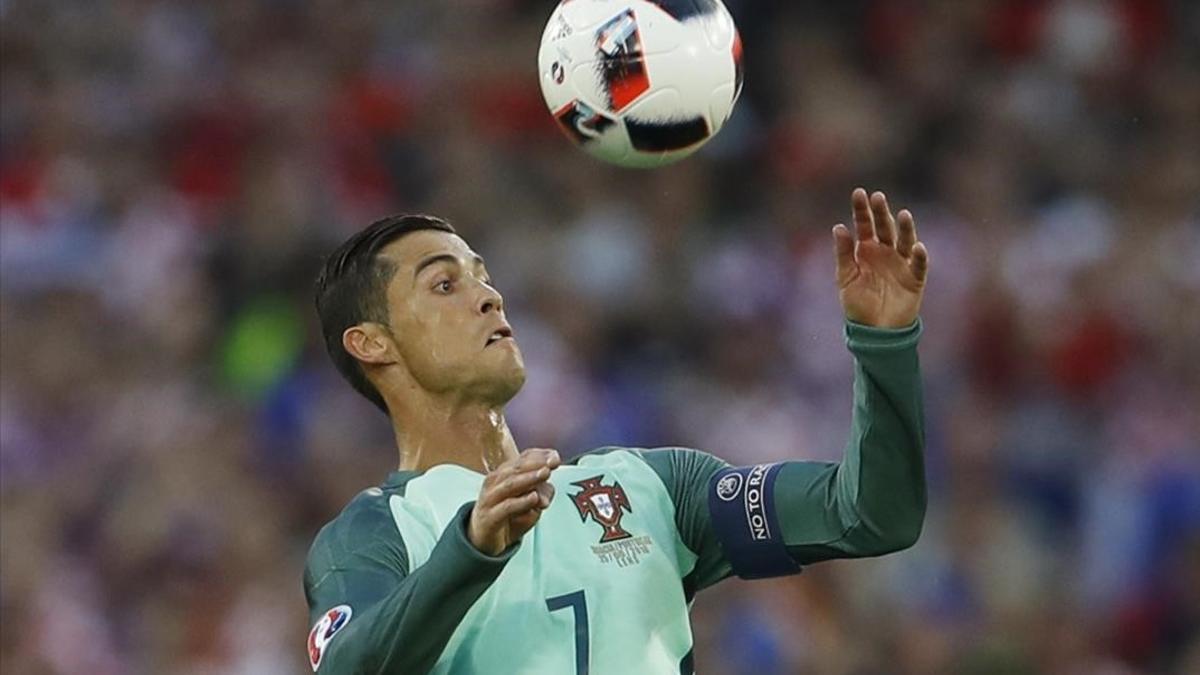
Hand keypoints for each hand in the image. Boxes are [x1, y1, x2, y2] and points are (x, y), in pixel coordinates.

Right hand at [468, 448, 559, 555]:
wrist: (483, 538)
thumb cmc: (506, 515)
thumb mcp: (529, 502)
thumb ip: (541, 492)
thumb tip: (550, 487)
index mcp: (504, 474)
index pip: (523, 459)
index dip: (540, 455)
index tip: (555, 456)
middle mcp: (495, 482)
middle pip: (516, 468)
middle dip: (536, 463)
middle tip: (552, 463)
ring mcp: (490, 499)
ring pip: (510, 484)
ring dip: (529, 478)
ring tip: (545, 474)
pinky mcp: (490, 517)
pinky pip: (506, 507)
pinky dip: (521, 501)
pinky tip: (533, 498)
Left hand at [832, 188, 929, 327]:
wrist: (875, 331)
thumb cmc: (858, 304)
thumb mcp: (846, 277)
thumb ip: (843, 253)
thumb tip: (838, 226)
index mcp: (866, 250)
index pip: (864, 225)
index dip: (862, 210)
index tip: (859, 193)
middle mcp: (885, 252)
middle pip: (885, 228)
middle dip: (881, 213)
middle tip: (878, 197)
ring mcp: (901, 264)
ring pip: (905, 241)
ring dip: (905, 228)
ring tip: (903, 214)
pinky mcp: (915, 279)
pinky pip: (919, 266)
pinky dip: (919, 257)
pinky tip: (918, 247)